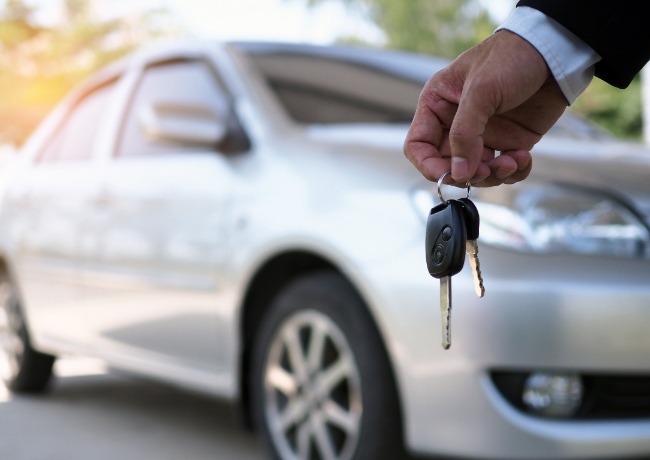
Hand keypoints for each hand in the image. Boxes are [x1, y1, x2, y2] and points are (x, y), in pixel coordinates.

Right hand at [404, 30, 567, 186]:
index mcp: (437, 105)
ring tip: (512, 161)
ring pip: (476, 173)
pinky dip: (514, 172)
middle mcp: (456, 123)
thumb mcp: (481, 92)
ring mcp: (482, 135)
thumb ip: (464, 134)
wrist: (555, 52)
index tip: (451, 175)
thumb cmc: (511, 57)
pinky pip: (504, 170)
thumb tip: (458, 174)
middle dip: (468, 174)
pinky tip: (524, 157)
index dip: (430, 166)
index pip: (418, 146)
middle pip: (448, 166)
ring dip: (493, 175)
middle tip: (487, 170)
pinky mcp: (508, 141)